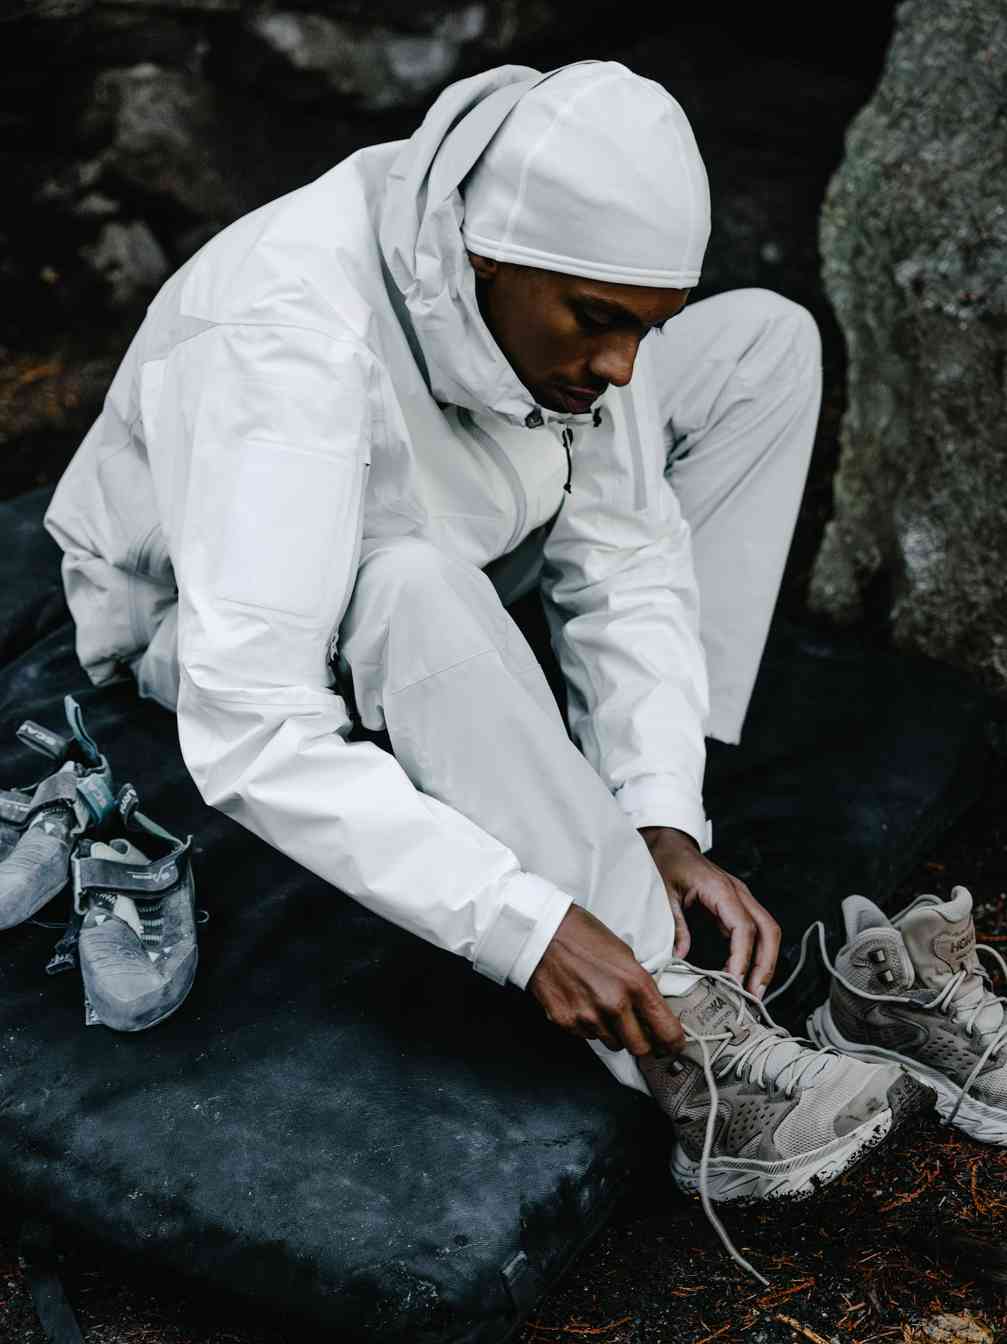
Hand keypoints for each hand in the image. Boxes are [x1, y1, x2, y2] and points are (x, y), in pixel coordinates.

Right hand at [527, 904, 685, 1057]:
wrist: (543, 931)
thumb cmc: (584, 936)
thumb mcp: (625, 955)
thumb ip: (640, 987)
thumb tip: (650, 1013)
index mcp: (636, 984)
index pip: (667, 1031)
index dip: (674, 1044)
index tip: (673, 1046)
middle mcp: (615, 1005)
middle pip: (640, 1048)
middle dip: (643, 1043)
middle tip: (639, 1031)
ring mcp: (589, 1016)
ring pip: (613, 1043)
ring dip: (614, 1033)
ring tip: (603, 1007)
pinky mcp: (566, 1022)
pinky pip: (587, 1036)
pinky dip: (590, 1026)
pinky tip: (583, 1003)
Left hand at [639, 826, 780, 997]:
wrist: (668, 842)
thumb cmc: (666, 862)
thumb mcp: (663, 893)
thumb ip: (674, 924)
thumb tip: (680, 958)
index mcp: (721, 889)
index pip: (743, 928)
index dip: (743, 958)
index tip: (735, 983)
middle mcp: (738, 893)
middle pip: (768, 931)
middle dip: (766, 965)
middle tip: (754, 997)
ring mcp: (740, 899)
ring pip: (768, 932)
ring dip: (765, 963)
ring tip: (752, 993)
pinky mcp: (736, 906)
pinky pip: (754, 932)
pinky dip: (754, 954)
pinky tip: (742, 975)